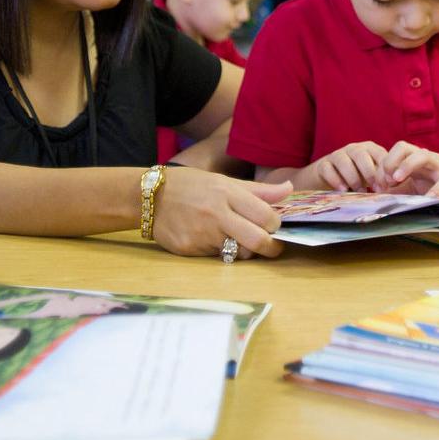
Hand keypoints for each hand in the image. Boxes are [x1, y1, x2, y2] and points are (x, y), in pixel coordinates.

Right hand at [152, 169, 289, 258]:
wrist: (149, 197)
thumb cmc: (191, 186)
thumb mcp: (223, 181)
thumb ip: (258, 190)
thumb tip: (289, 189)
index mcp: (227, 193)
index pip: (266, 216)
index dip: (276, 224)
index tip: (274, 226)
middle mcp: (216, 215)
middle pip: (258, 241)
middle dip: (272, 248)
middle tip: (273, 246)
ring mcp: (202, 234)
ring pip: (238, 253)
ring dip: (244, 250)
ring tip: (237, 239)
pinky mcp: (189, 250)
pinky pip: (216, 257)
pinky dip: (220, 251)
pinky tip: (211, 239)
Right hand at [304, 141, 390, 191]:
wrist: (330, 176)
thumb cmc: (358, 175)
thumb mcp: (373, 175)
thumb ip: (383, 178)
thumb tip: (395, 190)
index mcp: (369, 149)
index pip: (379, 155)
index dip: (384, 170)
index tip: (389, 186)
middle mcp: (353, 149)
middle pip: (360, 155)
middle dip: (369, 172)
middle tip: (376, 189)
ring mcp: (337, 155)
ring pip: (343, 161)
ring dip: (353, 177)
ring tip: (360, 192)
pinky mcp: (323, 165)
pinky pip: (328, 169)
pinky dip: (335, 179)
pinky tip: (343, 190)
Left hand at [380, 141, 438, 197]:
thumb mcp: (418, 183)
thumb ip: (400, 187)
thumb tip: (379, 194)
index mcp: (414, 158)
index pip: (394, 152)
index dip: (383, 165)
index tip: (380, 184)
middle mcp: (425, 158)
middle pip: (403, 147)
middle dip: (390, 161)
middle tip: (387, 180)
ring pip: (421, 156)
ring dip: (406, 166)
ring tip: (397, 180)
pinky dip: (435, 190)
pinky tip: (427, 199)